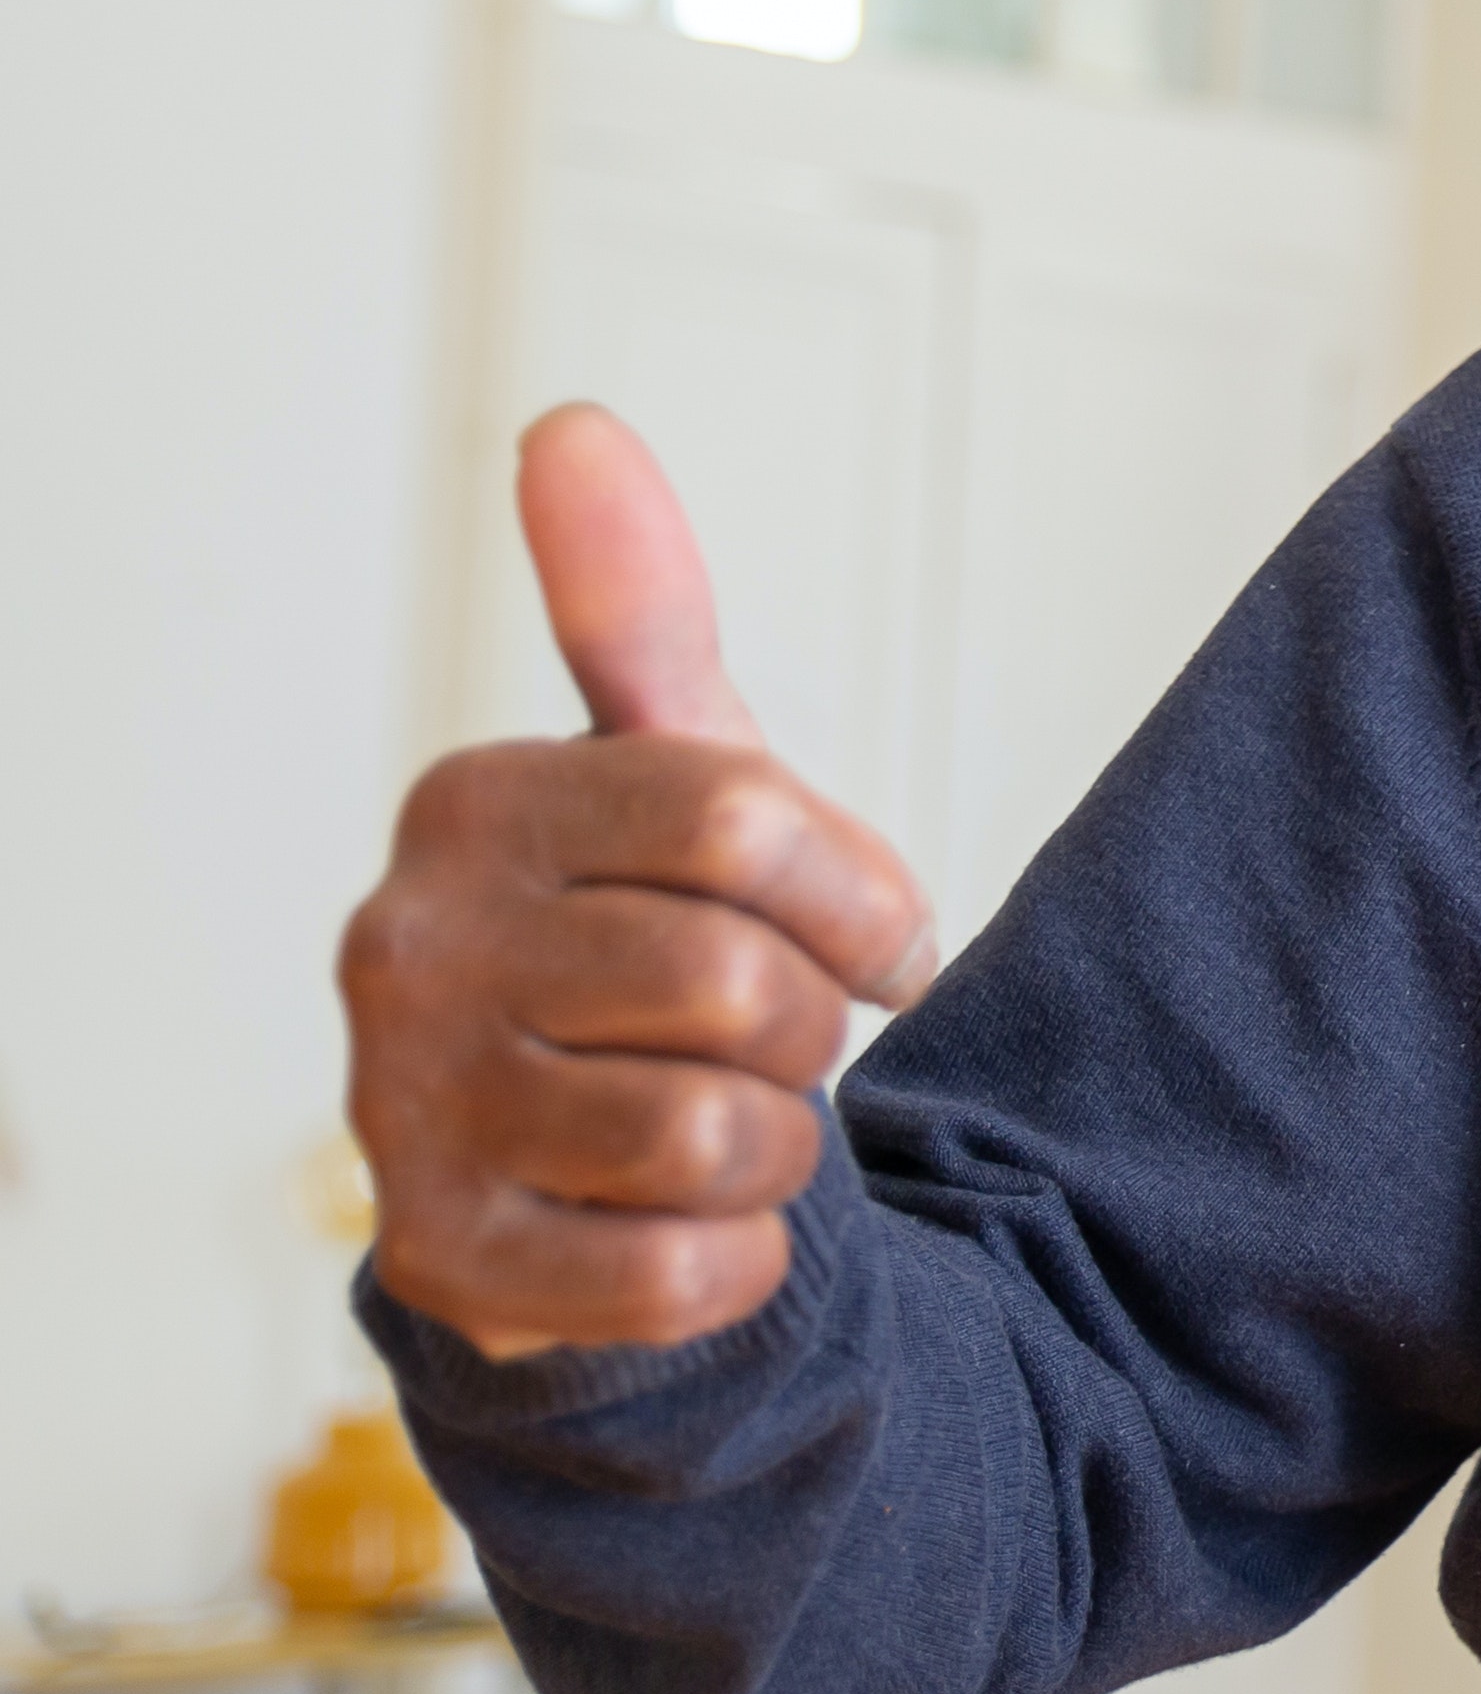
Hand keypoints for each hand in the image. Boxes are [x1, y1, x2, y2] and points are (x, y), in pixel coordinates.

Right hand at [336, 408, 936, 1362]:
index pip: (747, 820)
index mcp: (476, 803)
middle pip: (739, 985)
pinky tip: (690, 1226)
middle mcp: (404, 945)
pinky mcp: (443, 1265)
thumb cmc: (654, 945)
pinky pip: (680, 1270)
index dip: (858, 895)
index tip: (866, 932)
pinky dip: (738, 1259)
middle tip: (774, 1041)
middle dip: (812, 1027)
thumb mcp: (672, 776)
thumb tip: (569, 422)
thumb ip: (637, 612)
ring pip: (716, 1133)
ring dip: (781, 1146)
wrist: (588, 1178)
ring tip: (727, 1129)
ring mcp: (401, 1111)